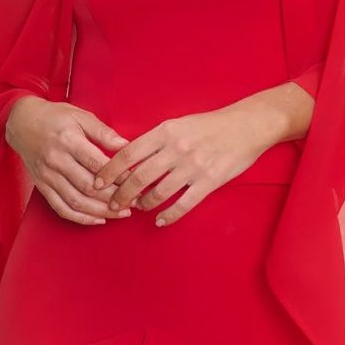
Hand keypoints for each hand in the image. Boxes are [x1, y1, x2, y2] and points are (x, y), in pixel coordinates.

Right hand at [5, 96, 132, 225]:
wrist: (22, 122)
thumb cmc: (55, 117)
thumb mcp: (80, 116)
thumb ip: (103, 132)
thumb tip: (126, 146)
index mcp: (68, 140)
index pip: (97, 164)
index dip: (118, 176)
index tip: (135, 181)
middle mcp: (56, 160)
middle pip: (88, 187)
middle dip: (114, 198)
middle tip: (134, 201)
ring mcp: (47, 176)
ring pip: (76, 202)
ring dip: (101, 212)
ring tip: (121, 213)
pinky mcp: (42, 186)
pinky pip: (61, 208)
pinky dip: (80, 218)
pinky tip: (98, 219)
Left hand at [91, 103, 280, 226]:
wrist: (246, 126)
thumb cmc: (210, 124)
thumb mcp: (178, 124)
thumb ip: (156, 140)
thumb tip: (130, 158)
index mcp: (165, 132)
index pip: (128, 153)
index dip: (110, 171)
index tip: (98, 182)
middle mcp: (176, 150)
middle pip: (138, 178)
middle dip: (121, 195)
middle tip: (113, 204)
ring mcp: (192, 167)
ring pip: (158, 194)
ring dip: (144, 204)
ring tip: (138, 208)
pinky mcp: (208, 182)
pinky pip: (183, 204)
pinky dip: (168, 216)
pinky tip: (160, 220)